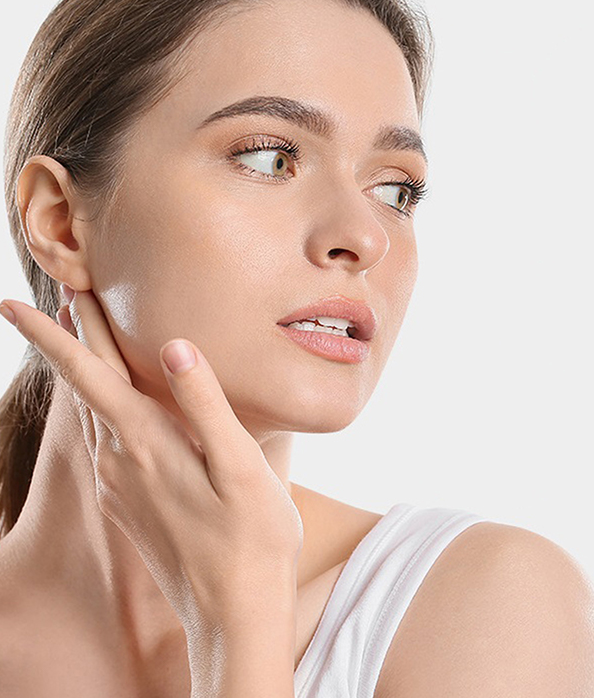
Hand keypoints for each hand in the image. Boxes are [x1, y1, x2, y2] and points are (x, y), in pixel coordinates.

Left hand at [0, 288, 303, 635]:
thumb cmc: (252, 538)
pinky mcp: (129, 506)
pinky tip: (113, 406)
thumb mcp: (241, 467)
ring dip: (86, 373)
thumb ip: (205, 405)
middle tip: (65, 297)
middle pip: (87, 388)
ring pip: (93, 415)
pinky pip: (105, 442)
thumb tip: (175, 347)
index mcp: (145, 444)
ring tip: (83, 338)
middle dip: (72, 340)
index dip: (52, 336)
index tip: (13, 303)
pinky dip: (101, 409)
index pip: (88, 376)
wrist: (234, 614)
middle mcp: (119, 463)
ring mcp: (120, 488)